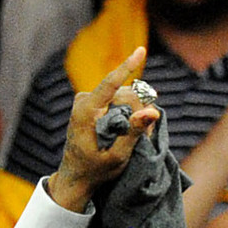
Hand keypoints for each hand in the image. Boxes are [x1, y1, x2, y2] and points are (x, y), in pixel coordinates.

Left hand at [52, 49, 158, 214]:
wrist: (75, 176)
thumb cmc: (95, 170)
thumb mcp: (118, 157)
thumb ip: (134, 133)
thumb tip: (152, 111)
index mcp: (86, 112)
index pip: (110, 84)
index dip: (128, 66)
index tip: (141, 51)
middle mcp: (84, 101)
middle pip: (122, 92)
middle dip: (139, 107)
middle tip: (148, 131)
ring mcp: (86, 101)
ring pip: (121, 96)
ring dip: (135, 112)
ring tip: (140, 134)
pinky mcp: (90, 104)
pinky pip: (115, 100)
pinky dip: (128, 112)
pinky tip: (132, 128)